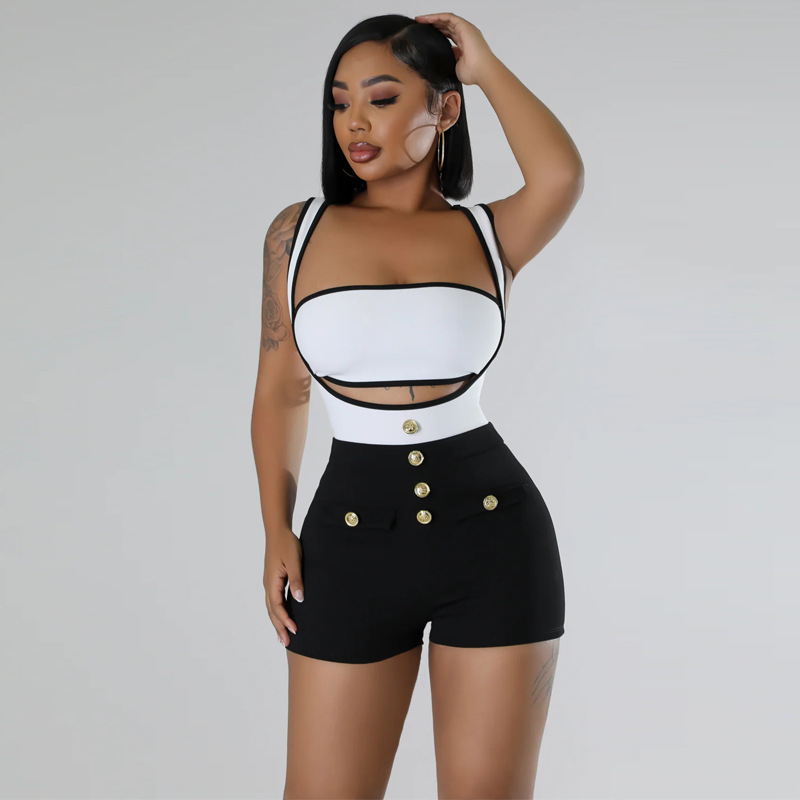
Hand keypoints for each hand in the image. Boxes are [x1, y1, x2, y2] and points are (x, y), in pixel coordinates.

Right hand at [264, 531, 303, 646]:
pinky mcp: (273, 580)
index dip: (285, 620)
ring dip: (277, 622)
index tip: (295, 630)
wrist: (278, 532)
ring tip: (283, 636)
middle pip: (272, 611)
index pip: (277, 607)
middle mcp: (268, 585)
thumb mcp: (294, 561)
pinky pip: (274, 601)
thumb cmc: (287, 544)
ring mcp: (269, 583)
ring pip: (271, 608)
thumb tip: (299, 599)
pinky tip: (283, 617)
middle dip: (279, 627)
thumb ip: (297, 580)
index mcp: (272, 582)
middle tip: (287, 643)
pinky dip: (277, 612)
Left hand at [415, 12, 496, 85]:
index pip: (449, 34)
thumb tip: (446, 56)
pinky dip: (437, 17)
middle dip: (433, 24)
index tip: (426, 35)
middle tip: (420, 25)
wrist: (482, 71)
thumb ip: (452, 60)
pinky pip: (449, 17)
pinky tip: (427, 19)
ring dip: (433, 18)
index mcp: (465, 44)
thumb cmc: (474, 73)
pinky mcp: (465, 26)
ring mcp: (466, 29)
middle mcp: (466, 34)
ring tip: (420, 20)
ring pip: (447, 19)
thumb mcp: (457, 67)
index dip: (438, 33)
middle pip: (447, 25)